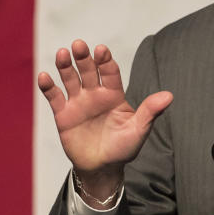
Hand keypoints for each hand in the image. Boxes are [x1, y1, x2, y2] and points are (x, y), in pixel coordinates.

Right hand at [38, 40, 172, 190]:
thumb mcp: (139, 130)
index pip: (110, 72)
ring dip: (65, 66)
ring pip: (70, 79)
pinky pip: (55, 98)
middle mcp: (95, 94)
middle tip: (78, 45)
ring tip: (62, 54)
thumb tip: (169, 96)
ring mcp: (78, 102)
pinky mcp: (63, 115)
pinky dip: (48, 87)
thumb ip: (150, 111)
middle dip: (84, 58)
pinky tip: (44, 76)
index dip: (105, 60)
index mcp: (114, 94)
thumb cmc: (123, 148)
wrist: (102, 169)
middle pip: (88, 70)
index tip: (101, 50)